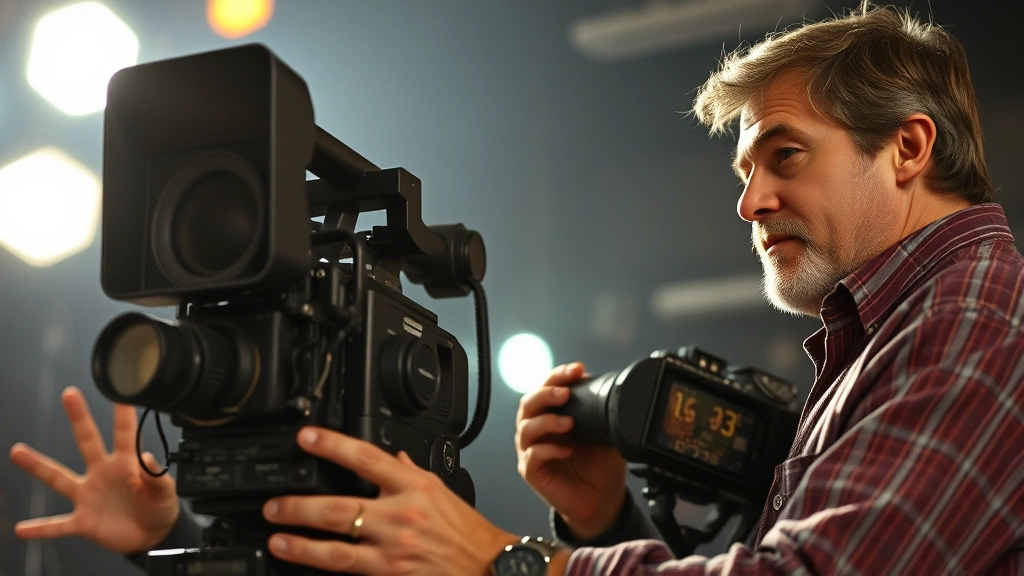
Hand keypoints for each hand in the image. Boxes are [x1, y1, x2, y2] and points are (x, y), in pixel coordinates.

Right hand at [8, 386, 179, 553]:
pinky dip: (41, 528)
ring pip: (59, 478)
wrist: (153, 535)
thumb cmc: (159, 507)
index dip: (124, 413)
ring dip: (38, 466)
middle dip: (79, 418)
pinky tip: (21, 529)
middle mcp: (103, 473)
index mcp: (126, 463)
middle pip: (88, 441)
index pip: (125, 433)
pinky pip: (58, 525)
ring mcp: (90, 495)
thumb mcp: (165, 492)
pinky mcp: (83, 521)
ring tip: (17, 451)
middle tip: (70, 394)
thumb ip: (156, 477)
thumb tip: (148, 457)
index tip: (121, 392)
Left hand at [261, 427, 518, 574]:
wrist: (489, 568)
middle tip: (274, 506)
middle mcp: (401, 517)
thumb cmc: (467, 532)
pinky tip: (307, 569)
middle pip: (339, 508)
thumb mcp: (443, 491)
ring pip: (336, 549)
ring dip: (301, 545)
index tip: (306, 438)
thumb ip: (411, 473)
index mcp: (415, 488)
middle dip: (299, 507)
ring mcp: (394, 552)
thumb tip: (390, 457)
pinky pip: (352, 573)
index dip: (332, 445)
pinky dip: (327, 571)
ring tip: (278, 539)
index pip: (366, 458)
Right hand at [515, 362, 627, 539]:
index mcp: (551, 415)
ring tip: (570, 423)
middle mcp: (537, 430)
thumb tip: (607, 386)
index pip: (546, 388)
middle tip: (565, 393)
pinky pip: (532, 456)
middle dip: (545, 393)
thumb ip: (601, 411)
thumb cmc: (599, 465)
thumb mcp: (605, 432)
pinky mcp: (532, 472)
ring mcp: (531, 451)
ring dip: (547, 421)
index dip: (558, 376)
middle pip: (528, 403)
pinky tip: (567, 450)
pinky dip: (548, 450)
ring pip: (526, 428)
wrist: (602, 499)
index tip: (578, 369)